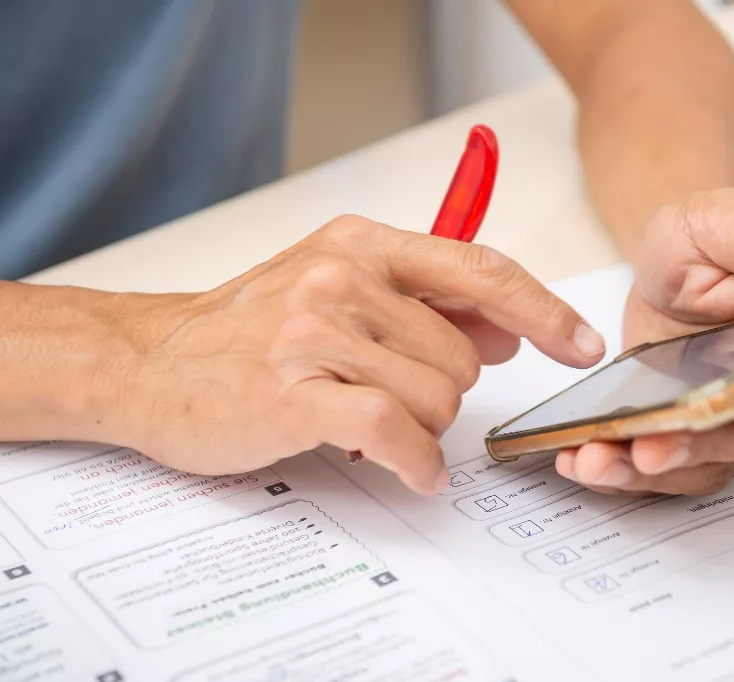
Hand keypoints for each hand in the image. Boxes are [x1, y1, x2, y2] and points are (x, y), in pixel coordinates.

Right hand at [104, 216, 605, 493]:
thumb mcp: (339, 294)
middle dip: (443, 392)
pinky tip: (414, 469)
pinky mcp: (294, 390)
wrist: (149, 363)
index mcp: (364, 245)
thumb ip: (427, 306)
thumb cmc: (249, 331)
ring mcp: (316, 331)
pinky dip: (417, 461)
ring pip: (437, 397)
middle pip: (462, 356)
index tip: (580, 343)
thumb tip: (507, 329)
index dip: (543, 309)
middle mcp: (343, 276)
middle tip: (389, 395)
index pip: (481, 269)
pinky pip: (397, 431)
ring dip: (419, 427)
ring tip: (367, 420)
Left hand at [555, 188, 733, 495]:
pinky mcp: (680, 437)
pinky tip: (576, 460)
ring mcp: (724, 424)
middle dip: (694, 449)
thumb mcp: (731, 220)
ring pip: (698, 466)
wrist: (668, 261)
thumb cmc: (708, 240)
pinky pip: (656, 469)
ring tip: (594, 461)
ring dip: (646, 472)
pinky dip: (617, 473)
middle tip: (648, 450)